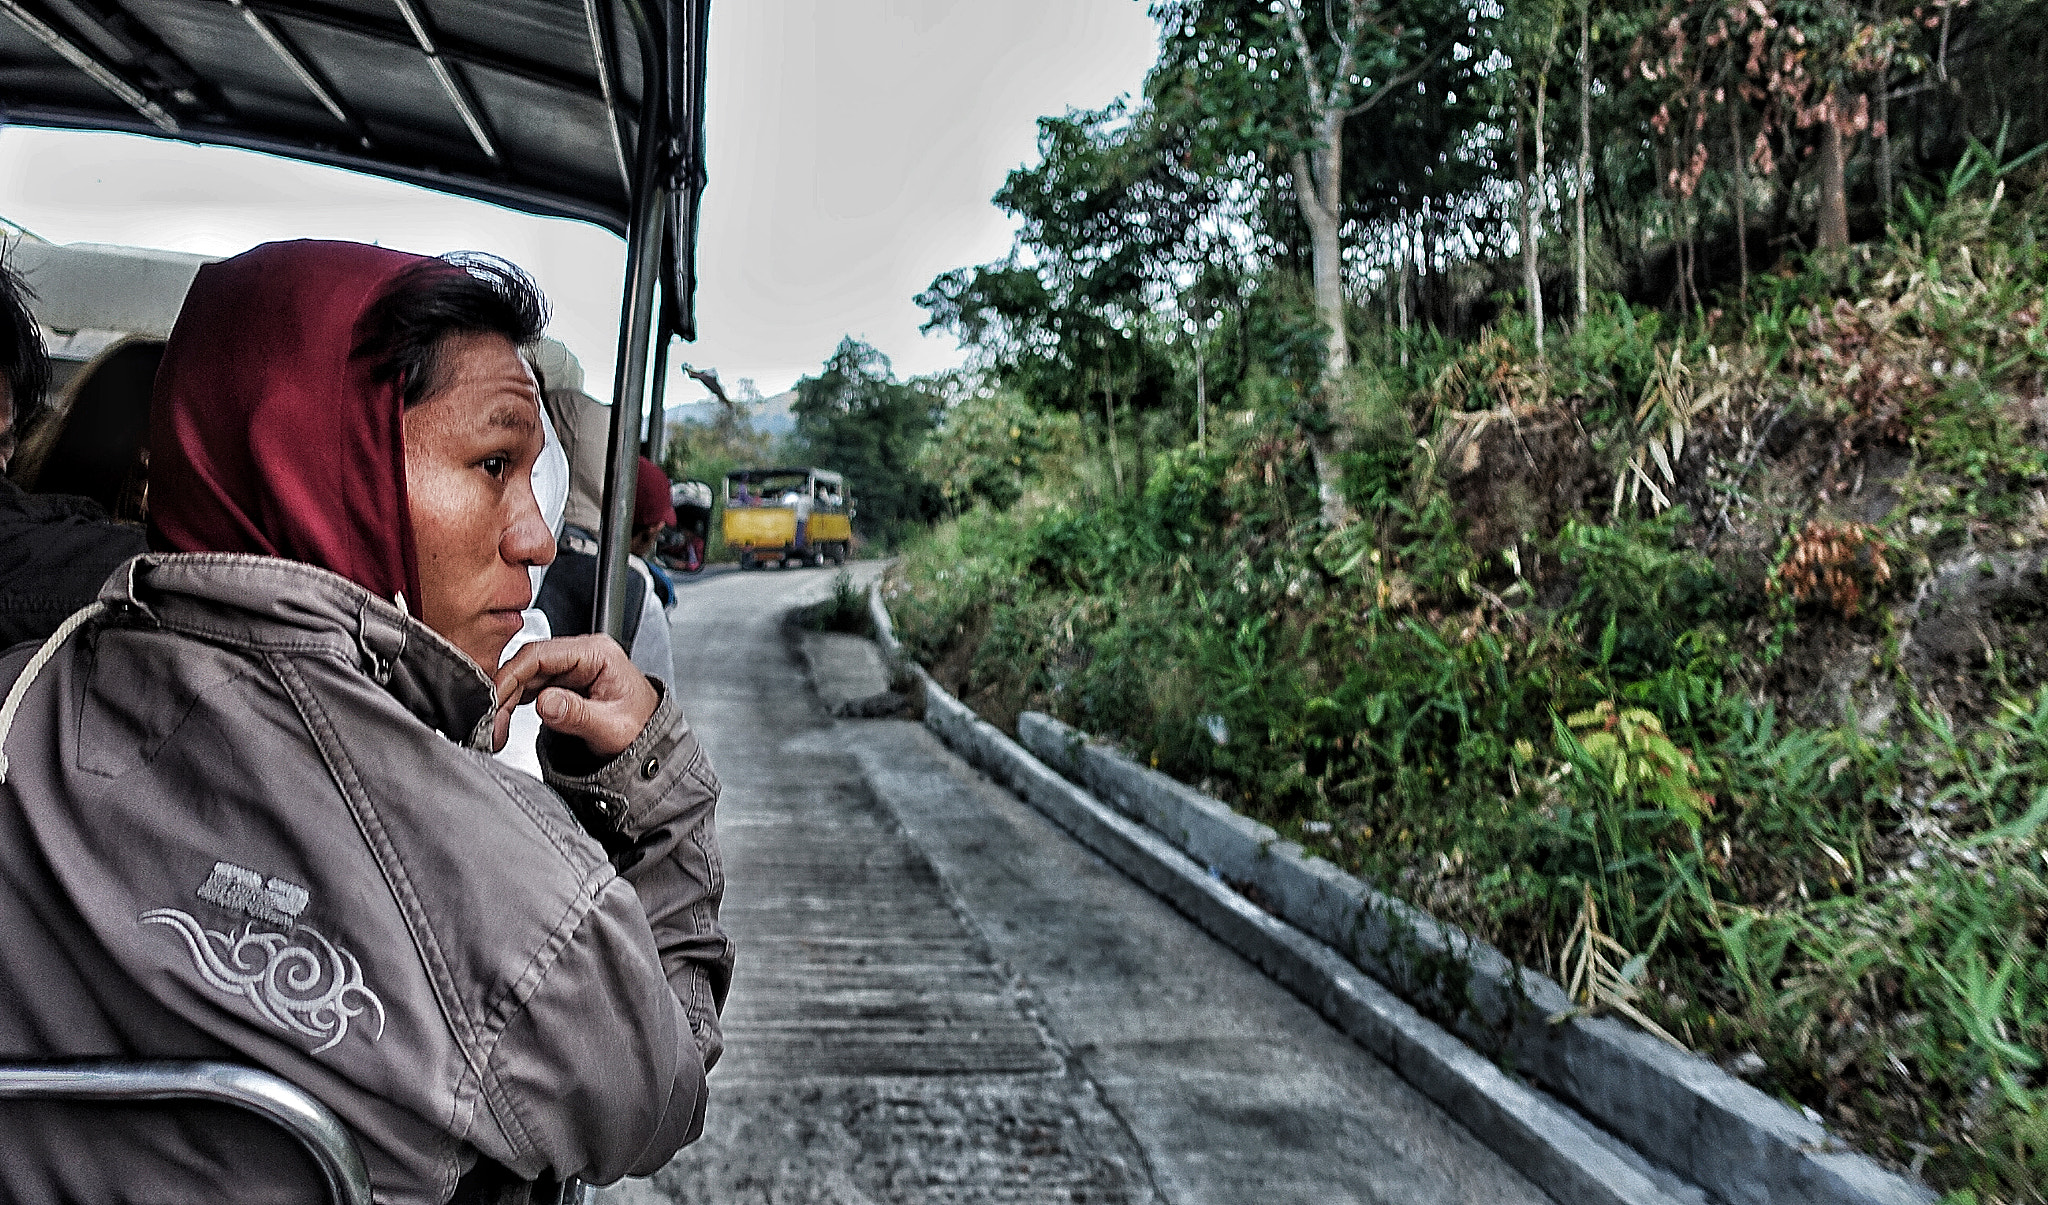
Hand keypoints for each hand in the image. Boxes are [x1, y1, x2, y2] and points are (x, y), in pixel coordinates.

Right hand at [492, 635, 658, 758]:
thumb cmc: (642, 730)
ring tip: (496, 727)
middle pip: (529, 663)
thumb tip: (544, 702)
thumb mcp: (612, 728)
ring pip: (526, 676)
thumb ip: (578, 715)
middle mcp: (583, 654)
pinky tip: (506, 720)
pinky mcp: (565, 682)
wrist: (654, 742)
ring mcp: (572, 667)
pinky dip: (514, 703)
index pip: (541, 654)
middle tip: (491, 722)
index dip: (512, 675)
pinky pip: (531, 687)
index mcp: (598, 653)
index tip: (493, 698)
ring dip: (506, 699)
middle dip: (504, 691)